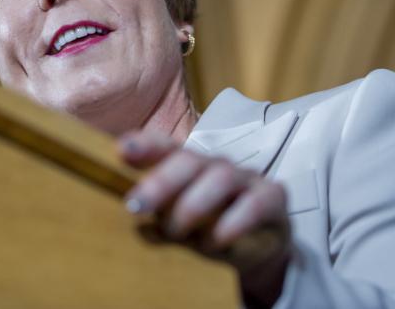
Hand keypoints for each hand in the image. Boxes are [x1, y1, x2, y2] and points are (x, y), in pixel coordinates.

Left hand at [118, 129, 292, 306]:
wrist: (261, 248)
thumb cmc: (211, 231)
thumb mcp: (181, 229)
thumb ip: (160, 224)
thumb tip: (137, 228)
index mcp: (189, 167)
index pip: (166, 148)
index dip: (145, 146)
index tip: (121, 151)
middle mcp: (216, 165)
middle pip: (189, 160)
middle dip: (160, 181)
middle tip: (135, 205)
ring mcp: (246, 178)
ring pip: (219, 177)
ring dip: (193, 205)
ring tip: (176, 232)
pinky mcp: (273, 198)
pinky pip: (254, 203)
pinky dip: (232, 223)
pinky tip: (215, 241)